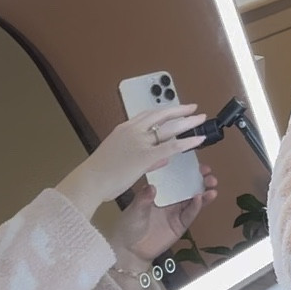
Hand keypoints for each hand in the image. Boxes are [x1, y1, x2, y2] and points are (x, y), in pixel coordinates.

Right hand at [57, 104, 207, 220]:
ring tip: (200, 119)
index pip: (148, 115)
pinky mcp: (146, 156)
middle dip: (180, 110)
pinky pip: (172, 147)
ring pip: (169, 128)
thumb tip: (163, 157)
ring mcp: (140, 142)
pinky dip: (187, 142)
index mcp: (124, 129)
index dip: (165, 111)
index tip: (175, 109)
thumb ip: (143, 156)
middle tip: (193, 108)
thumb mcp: (120, 158)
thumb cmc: (100, 174)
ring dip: (187, 122)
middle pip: (161, 115)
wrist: (89, 181)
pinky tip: (198, 140)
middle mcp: (133, 130)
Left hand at [110, 170, 217, 270]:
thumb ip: (143, 199)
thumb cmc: (129, 226)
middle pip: (188, 186)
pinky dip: (197, 206)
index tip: (195, 163)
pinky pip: (190, 214)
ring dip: (204, 192)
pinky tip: (201, 199)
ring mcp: (176, 211)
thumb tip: (152, 187)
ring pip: (193, 199)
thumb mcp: (134, 210)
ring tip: (213, 186)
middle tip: (209, 174)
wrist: (131, 250)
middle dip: (200, 179)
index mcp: (159, 190)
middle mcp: (170, 199)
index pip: (174, 176)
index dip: (185, 169)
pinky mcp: (180, 224)